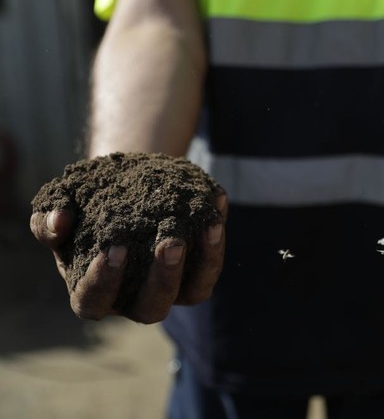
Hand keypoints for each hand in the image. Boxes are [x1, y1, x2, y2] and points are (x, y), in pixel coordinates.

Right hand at [30, 192, 227, 323]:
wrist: (123, 191)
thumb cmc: (86, 208)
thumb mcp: (61, 208)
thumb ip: (49, 219)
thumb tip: (57, 222)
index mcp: (95, 293)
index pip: (94, 302)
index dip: (103, 281)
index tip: (113, 249)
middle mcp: (134, 300)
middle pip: (152, 308)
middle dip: (163, 278)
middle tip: (170, 243)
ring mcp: (170, 289)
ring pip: (193, 292)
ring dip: (204, 261)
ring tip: (209, 226)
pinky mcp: (197, 273)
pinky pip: (212, 264)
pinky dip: (218, 237)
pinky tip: (218, 200)